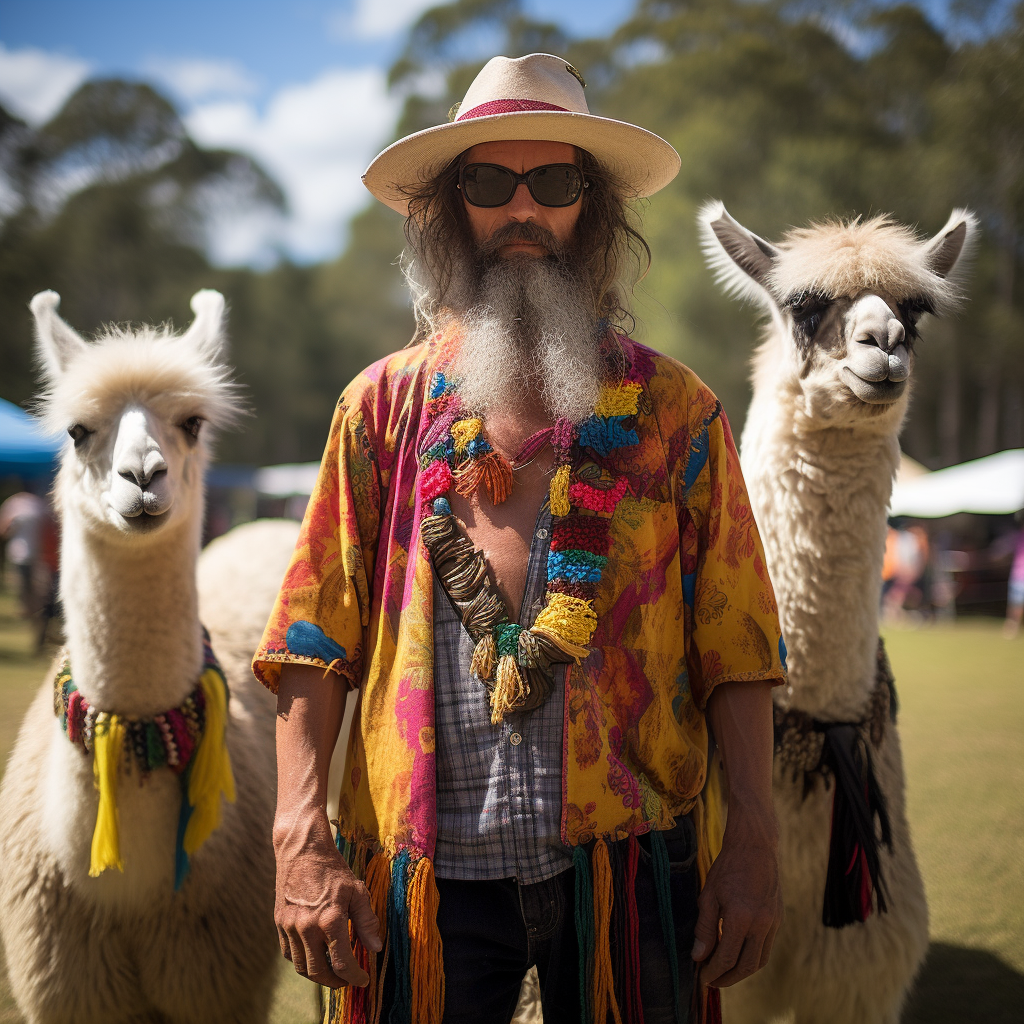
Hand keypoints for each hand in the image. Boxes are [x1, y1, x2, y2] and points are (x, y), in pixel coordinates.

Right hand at [274, 819, 381, 988]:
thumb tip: (376, 948)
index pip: (342, 963)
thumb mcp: (357, 891)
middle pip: (319, 971)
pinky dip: (301, 961)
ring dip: (317, 975)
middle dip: (335, 982)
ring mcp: (290, 927)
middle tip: (347, 980)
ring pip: (301, 966)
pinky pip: (289, 953)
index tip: (363, 980)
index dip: (354, 977)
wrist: (302, 850)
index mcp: (330, 920)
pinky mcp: (279, 923)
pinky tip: (314, 956)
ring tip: (332, 972)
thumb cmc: (333, 869)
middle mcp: (307, 927)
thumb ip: (366, 921)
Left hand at [690, 810, 781, 987]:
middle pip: (746, 966)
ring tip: (724, 972)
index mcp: (741, 918)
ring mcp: (773, 923)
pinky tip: (738, 954)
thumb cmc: (728, 868)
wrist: (755, 846)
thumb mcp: (708, 895)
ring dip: (742, 971)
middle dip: (728, 979)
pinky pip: (766, 947)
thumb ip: (704, 929)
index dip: (713, 972)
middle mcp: (761, 924)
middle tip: (712, 982)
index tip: (702, 978)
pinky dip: (752, 956)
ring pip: (760, 960)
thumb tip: (698, 956)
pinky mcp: (778, 919)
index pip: (727, 958)